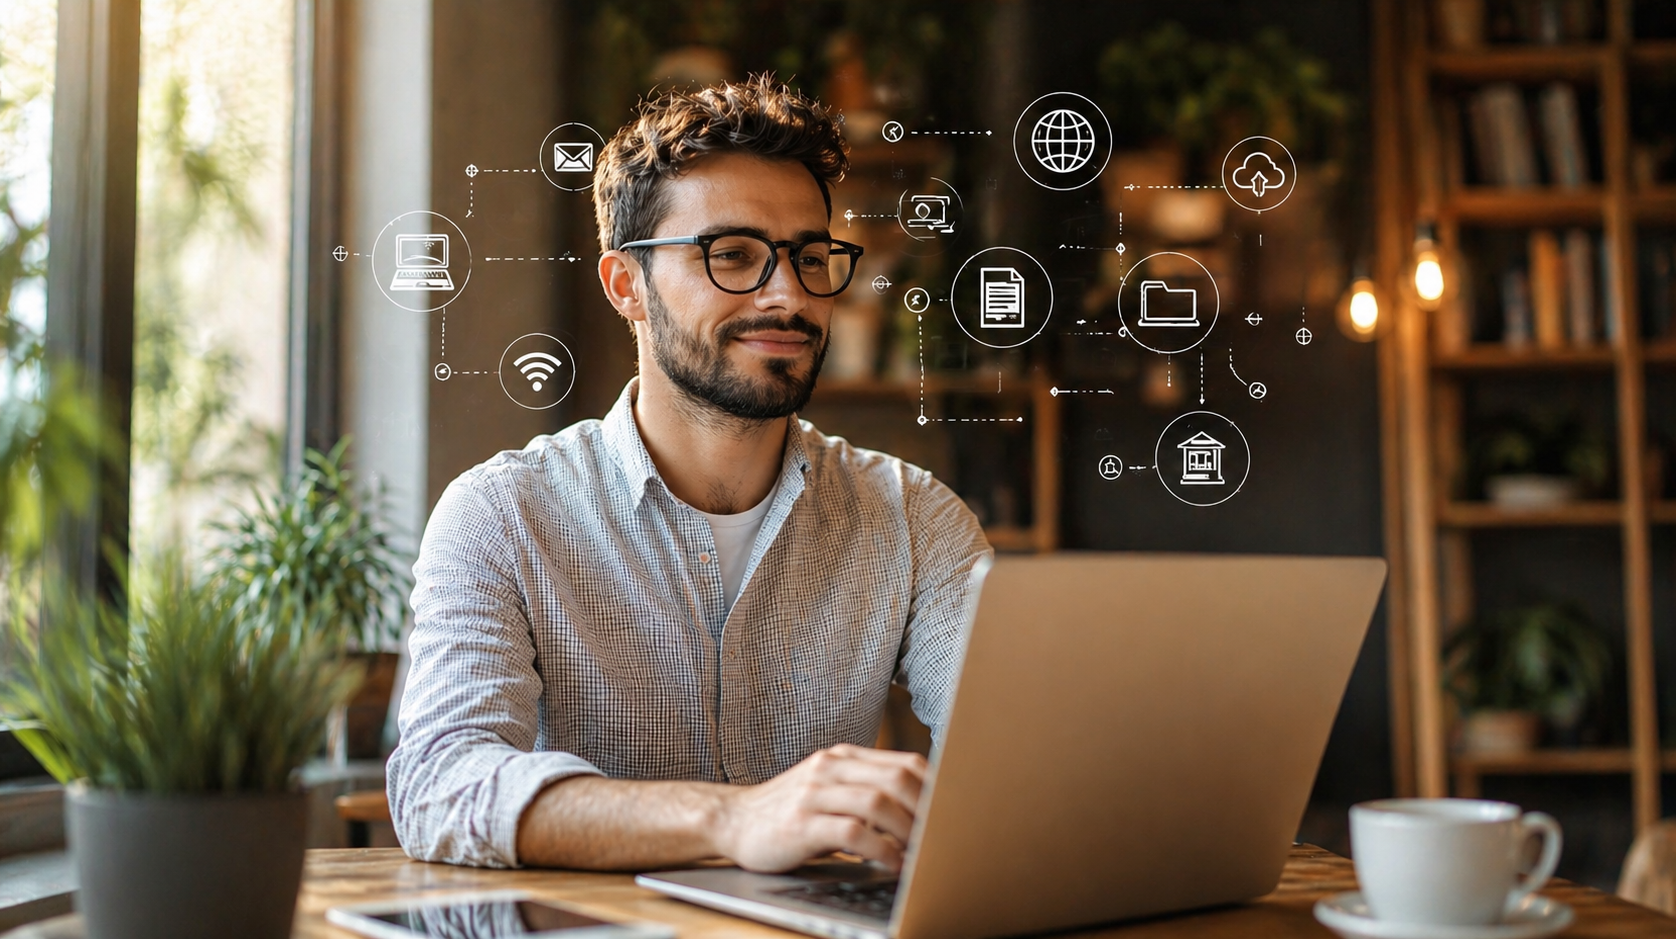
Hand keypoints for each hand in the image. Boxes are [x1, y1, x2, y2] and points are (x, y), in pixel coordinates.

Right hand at [711, 744, 927, 873]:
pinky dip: (880, 849)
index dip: (937, 789)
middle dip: (928, 811)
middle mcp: (831, 768)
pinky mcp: (801, 823)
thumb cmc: (789, 811)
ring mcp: (814, 793)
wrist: (732, 820)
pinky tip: (890, 864)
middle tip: (944, 837)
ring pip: (878, 802)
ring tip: (921, 854)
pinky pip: (852, 832)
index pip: (905, 763)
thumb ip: (866, 790)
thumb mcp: (829, 790)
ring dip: (907, 831)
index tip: (955, 815)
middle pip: (897, 779)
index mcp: (844, 757)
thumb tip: (920, 810)